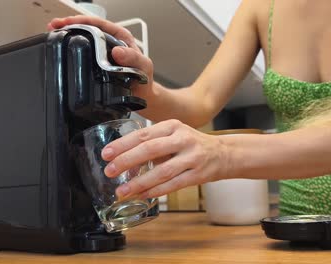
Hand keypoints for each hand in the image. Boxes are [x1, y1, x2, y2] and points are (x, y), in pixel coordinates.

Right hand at [47, 15, 153, 100]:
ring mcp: (103, 53)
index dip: (81, 21)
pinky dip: (72, 50)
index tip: (68, 23)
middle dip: (69, 25)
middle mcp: (111, 42)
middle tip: (54, 26)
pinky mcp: (98, 64)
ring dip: (68, 36)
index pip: (98, 23)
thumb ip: (134, 58)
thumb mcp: (143, 66)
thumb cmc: (145, 80)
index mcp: (121, 37)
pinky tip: (63, 50)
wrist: (143, 96)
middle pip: (87, 28)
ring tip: (54, 34)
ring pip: (83, 39)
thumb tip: (118, 52)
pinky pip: (84, 54)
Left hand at [101, 119, 229, 198]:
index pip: (143, 134)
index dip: (123, 144)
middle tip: (110, 171)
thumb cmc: (192, 144)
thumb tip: (124, 160)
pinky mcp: (197, 175)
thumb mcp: (174, 134)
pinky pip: (173, 185)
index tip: (106, 153)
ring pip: (161, 171)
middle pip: (150, 150)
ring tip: (122, 190)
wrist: (224, 153)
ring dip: (139, 182)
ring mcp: (192, 157)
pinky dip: (155, 191)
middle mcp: (182, 139)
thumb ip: (152, 145)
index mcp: (172, 126)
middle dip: (127, 161)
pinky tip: (142, 195)